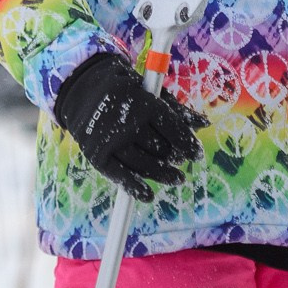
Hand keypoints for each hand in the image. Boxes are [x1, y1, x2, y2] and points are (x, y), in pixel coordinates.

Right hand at [52, 52, 203, 201]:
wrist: (82, 91)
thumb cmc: (127, 92)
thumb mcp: (151, 94)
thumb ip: (176, 110)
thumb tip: (205, 124)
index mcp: (144, 102)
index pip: (173, 129)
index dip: (188, 144)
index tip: (196, 154)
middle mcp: (127, 123)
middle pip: (160, 149)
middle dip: (174, 158)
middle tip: (180, 161)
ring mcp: (111, 141)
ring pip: (143, 165)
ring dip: (163, 175)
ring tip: (177, 179)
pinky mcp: (97, 155)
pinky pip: (119, 177)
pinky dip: (135, 189)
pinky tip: (148, 196)